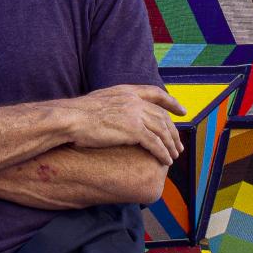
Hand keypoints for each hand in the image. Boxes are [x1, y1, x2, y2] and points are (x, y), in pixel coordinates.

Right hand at [61, 84, 183, 163]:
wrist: (70, 119)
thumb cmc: (76, 115)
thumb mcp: (98, 101)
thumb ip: (112, 105)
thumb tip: (113, 114)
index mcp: (126, 91)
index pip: (156, 93)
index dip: (171, 102)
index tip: (182, 111)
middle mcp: (134, 101)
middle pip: (162, 116)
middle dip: (174, 132)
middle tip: (179, 145)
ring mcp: (135, 115)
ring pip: (162, 131)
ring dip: (171, 145)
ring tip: (174, 156)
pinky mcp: (133, 130)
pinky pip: (155, 143)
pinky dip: (162, 153)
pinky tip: (166, 161)